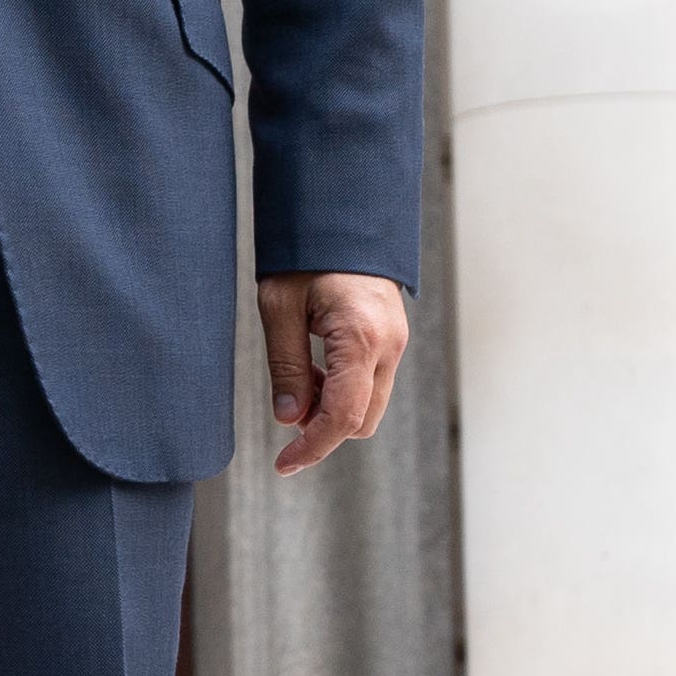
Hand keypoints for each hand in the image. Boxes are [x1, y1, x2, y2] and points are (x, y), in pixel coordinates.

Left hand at [257, 271, 408, 479]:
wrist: (342, 210)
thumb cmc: (306, 251)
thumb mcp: (279, 305)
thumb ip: (286, 365)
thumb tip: (289, 418)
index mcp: (361, 337)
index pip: (343, 417)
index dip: (312, 448)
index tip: (283, 464)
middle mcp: (389, 345)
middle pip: (362, 421)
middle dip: (323, 431)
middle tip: (285, 413)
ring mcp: (396, 342)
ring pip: (369, 404)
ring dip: (332, 409)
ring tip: (298, 376)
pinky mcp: (392, 337)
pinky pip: (371, 382)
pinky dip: (343, 390)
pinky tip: (315, 365)